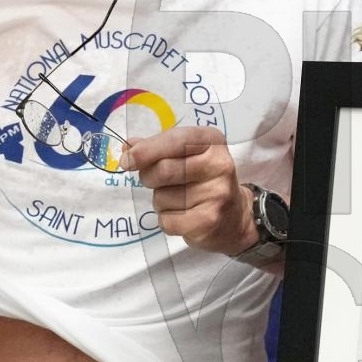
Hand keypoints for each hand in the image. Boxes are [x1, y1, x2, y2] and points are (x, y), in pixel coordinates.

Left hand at [120, 126, 255, 255]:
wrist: (235, 217)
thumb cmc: (203, 180)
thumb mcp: (187, 155)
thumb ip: (158, 148)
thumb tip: (127, 148)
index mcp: (212, 141)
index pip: (175, 140)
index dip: (146, 150)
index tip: (126, 161)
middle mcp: (220, 164)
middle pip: (163, 170)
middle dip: (149, 178)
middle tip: (157, 182)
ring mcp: (217, 194)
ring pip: (161, 198)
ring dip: (161, 202)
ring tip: (181, 201)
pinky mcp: (209, 220)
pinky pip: (167, 220)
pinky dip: (167, 221)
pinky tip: (185, 217)